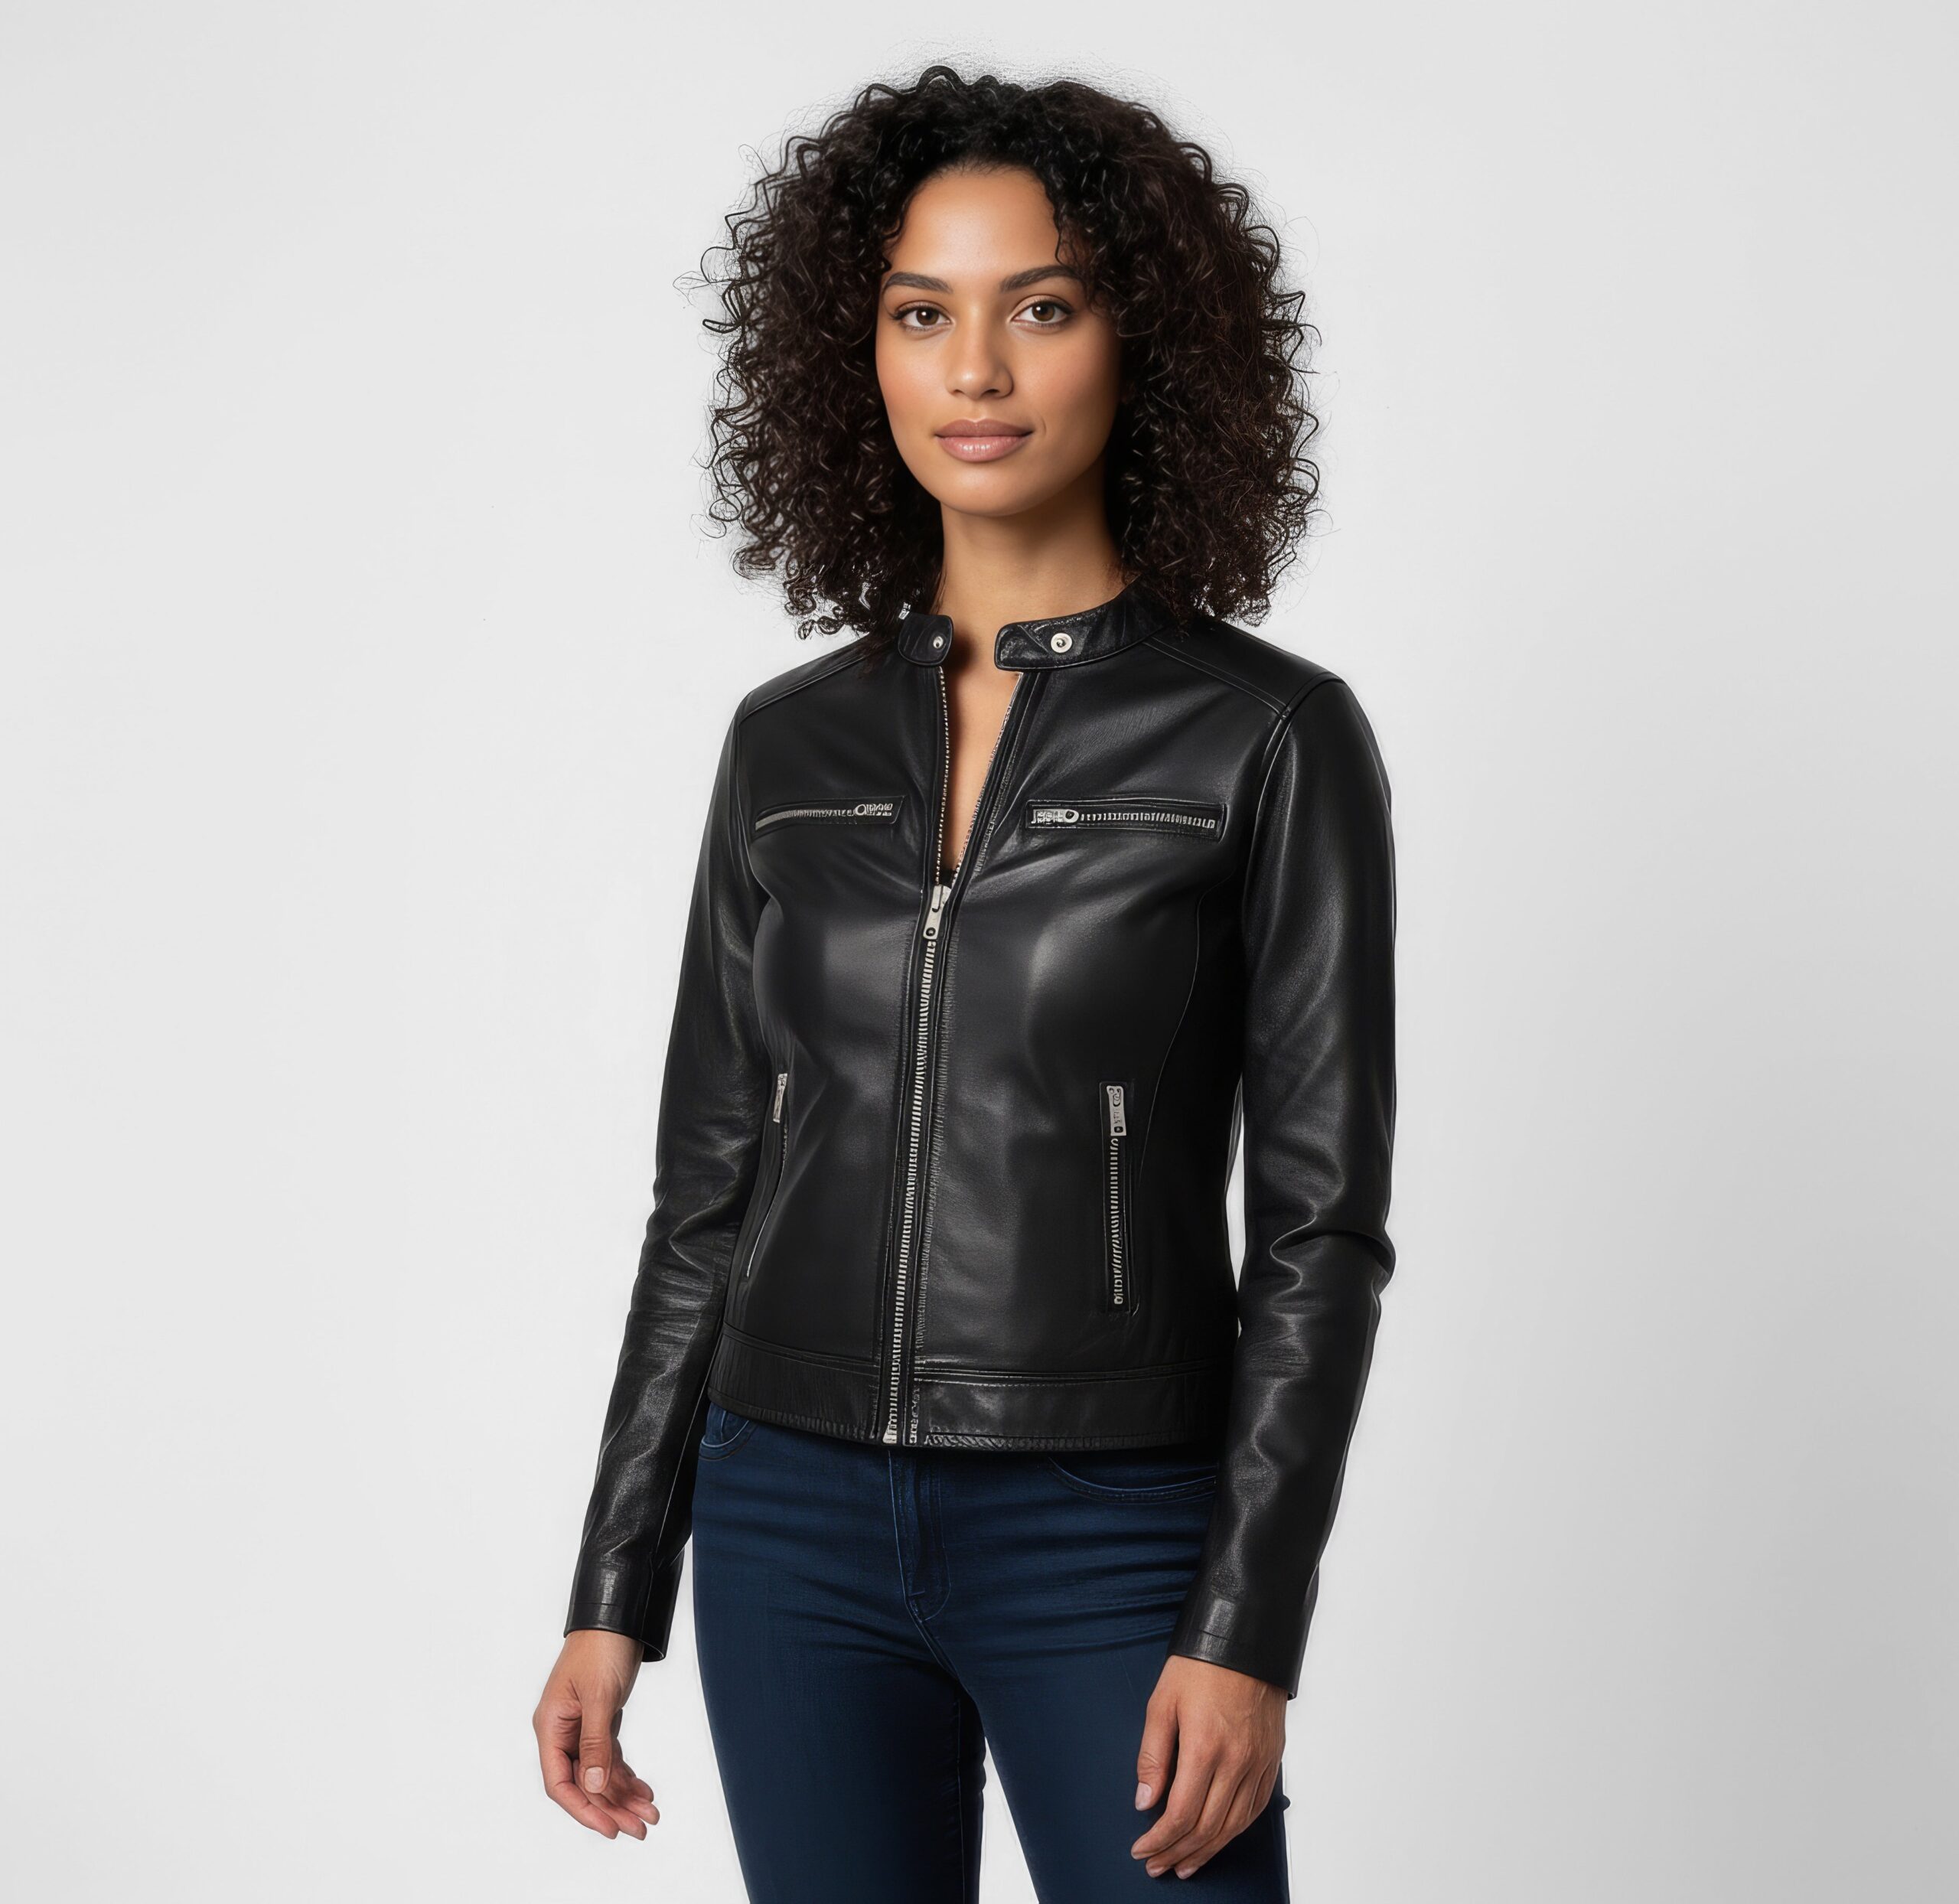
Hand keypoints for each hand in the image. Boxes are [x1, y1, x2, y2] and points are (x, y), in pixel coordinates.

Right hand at [534, 1630, 660, 1838]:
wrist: (618, 1617)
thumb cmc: (601, 1647)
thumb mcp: (599, 1697)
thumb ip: (595, 1742)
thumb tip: (592, 1785)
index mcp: (551, 1726)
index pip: (560, 1782)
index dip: (583, 1808)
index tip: (609, 1828)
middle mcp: (563, 1731)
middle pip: (584, 1783)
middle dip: (612, 1807)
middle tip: (640, 1826)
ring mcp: (582, 1727)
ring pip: (600, 1773)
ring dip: (623, 1794)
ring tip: (650, 1813)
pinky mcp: (601, 1720)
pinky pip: (611, 1758)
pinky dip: (627, 1775)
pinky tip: (644, 1790)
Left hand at [1130, 1655, 1285, 1878]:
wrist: (1247, 1639)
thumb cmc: (1200, 1665)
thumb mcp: (1162, 1702)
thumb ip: (1152, 1755)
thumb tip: (1144, 1801)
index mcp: (1205, 1747)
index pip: (1180, 1814)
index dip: (1159, 1839)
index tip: (1141, 1849)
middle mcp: (1236, 1762)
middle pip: (1207, 1827)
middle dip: (1177, 1853)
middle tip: (1157, 1865)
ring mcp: (1258, 1763)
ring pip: (1234, 1825)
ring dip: (1207, 1851)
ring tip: (1185, 1864)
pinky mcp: (1272, 1759)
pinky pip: (1256, 1808)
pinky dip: (1236, 1831)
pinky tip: (1220, 1839)